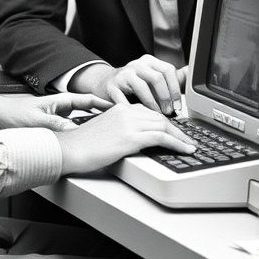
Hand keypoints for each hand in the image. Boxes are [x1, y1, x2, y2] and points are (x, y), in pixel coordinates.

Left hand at [0, 91, 110, 131]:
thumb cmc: (13, 113)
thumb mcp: (37, 120)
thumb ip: (56, 125)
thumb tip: (74, 131)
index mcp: (59, 101)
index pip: (87, 100)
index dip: (103, 104)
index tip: (119, 108)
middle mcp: (60, 108)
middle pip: (87, 112)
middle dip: (102, 118)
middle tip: (118, 125)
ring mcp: (56, 118)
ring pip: (79, 124)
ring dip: (90, 129)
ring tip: (106, 137)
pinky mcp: (51, 128)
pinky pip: (70, 131)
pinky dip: (78, 136)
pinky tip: (83, 146)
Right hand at [55, 102, 195, 174]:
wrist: (70, 150)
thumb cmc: (82, 146)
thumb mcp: (104, 131)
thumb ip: (119, 129)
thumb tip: (133, 140)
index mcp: (119, 109)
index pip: (148, 111)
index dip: (164, 121)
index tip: (173, 131)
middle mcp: (125, 112)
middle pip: (158, 117)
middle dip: (175, 128)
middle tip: (186, 139)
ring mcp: (129, 123)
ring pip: (163, 124)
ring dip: (180, 136)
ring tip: (188, 145)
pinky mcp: (131, 137)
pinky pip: (161, 137)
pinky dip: (177, 142)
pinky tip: (184, 148)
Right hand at [72, 57, 187, 115]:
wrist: (104, 83)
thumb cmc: (132, 84)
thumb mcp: (151, 77)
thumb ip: (169, 77)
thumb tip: (189, 71)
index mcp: (149, 61)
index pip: (168, 70)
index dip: (175, 88)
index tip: (178, 104)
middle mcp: (136, 64)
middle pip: (157, 78)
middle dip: (166, 97)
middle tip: (169, 111)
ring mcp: (123, 74)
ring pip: (143, 87)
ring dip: (152, 104)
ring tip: (156, 115)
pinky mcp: (111, 86)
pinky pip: (125, 98)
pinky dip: (133, 110)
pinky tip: (139, 118)